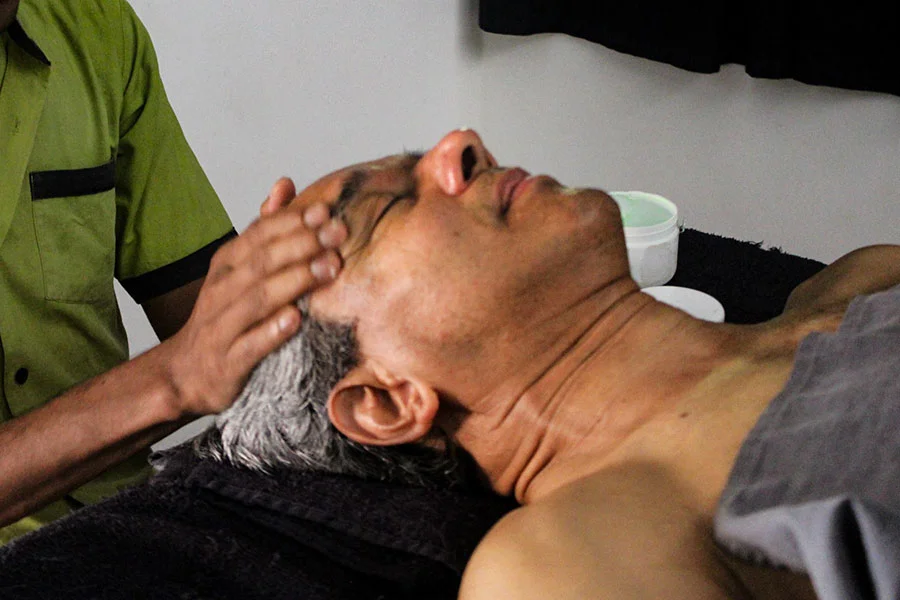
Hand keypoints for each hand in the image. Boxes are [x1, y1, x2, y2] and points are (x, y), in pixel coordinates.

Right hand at [161, 178, 346, 415]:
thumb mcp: (239, 267)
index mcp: (227, 263)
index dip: (292, 221)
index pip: (260, 234)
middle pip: (263, 261)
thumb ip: (265, 228)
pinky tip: (295, 319)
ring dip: (295, 282)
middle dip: (302, 244)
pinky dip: (272, 331)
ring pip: (258, 298)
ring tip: (327, 268)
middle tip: (337, 234)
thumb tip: (285, 185)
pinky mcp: (229, 360)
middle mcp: (223, 289)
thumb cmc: (224, 315)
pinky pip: (250, 344)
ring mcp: (223, 325)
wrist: (186, 372)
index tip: (326, 210)